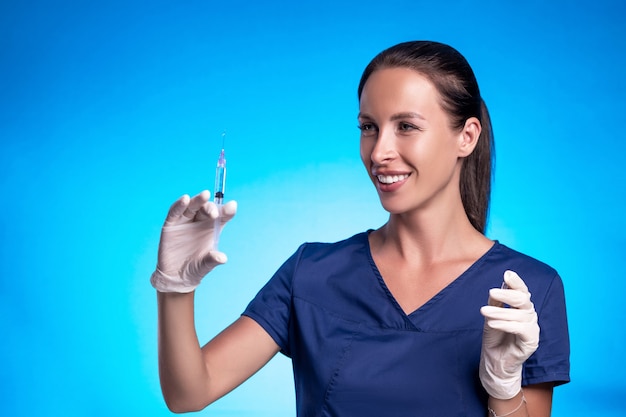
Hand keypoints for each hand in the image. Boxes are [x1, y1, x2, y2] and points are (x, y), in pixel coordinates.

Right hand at [150, 191, 237, 292]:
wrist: (177, 277)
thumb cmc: (195, 268)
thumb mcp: (206, 265)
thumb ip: (212, 259)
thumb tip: (222, 258)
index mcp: (212, 228)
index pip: (222, 216)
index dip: (227, 210)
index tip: (232, 207)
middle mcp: (200, 222)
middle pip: (207, 209)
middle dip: (211, 208)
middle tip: (214, 213)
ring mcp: (185, 221)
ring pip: (192, 206)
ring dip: (198, 200)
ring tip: (204, 195)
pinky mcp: (171, 224)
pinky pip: (175, 212)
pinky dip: (179, 205)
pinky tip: (185, 199)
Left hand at [479, 270, 539, 398]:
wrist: (495, 360)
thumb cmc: (495, 337)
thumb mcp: (492, 315)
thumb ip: (496, 302)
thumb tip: (498, 287)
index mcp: (522, 307)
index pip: (522, 291)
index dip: (516, 282)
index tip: (507, 273)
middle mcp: (530, 315)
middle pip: (523, 300)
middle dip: (507, 295)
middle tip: (491, 292)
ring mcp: (532, 328)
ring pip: (518, 315)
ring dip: (499, 312)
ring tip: (483, 312)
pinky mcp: (532, 341)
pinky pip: (520, 329)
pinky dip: (505, 324)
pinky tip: (492, 323)